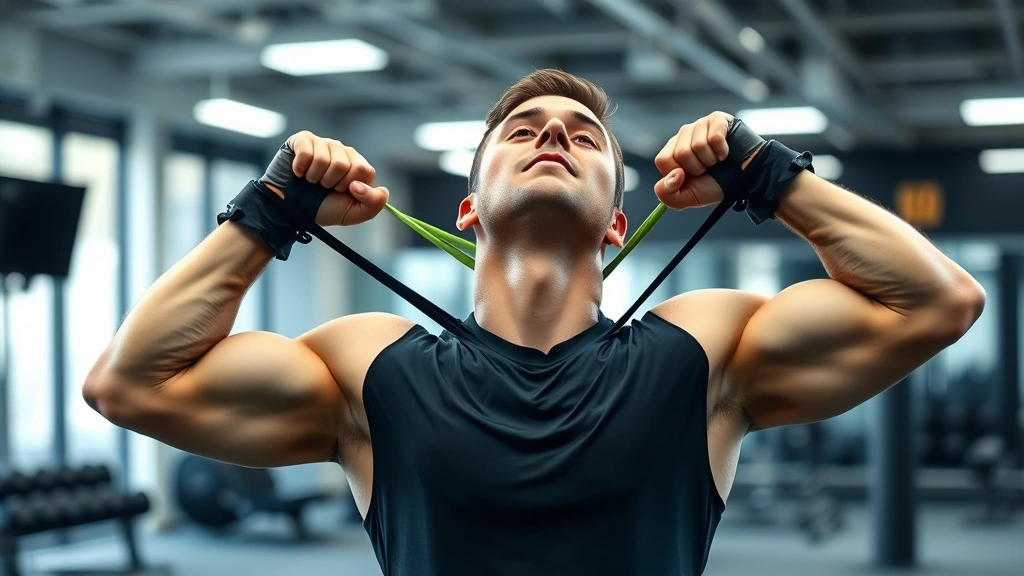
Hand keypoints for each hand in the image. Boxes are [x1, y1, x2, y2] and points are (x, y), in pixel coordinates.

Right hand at [268, 131, 388, 226]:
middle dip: (332, 183)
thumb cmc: (321, 208)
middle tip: (323, 187)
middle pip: (344, 165)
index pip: (364, 170)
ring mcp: (322, 143)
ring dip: (315, 178)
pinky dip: (301, 169)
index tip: (341, 192)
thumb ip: (374, 204)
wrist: (289, 209)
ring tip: (310, 181)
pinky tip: (298, 172)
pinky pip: (307, 152)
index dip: (351, 187)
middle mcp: (342, 151)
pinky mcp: (302, 140)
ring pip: (325, 161)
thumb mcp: (352, 213)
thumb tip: (382, 190)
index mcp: (356, 165)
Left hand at [653, 111, 732, 210]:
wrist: (746, 179)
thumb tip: (673, 174)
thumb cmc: (715, 185)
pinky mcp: (717, 119)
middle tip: (707, 168)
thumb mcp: (687, 198)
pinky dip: (722, 151)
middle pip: (680, 153)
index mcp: (672, 150)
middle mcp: (684, 134)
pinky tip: (726, 152)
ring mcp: (700, 124)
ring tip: (717, 161)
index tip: (691, 177)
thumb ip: (666, 194)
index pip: (662, 160)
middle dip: (697, 168)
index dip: (678, 173)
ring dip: (711, 160)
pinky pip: (714, 138)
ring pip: (698, 146)